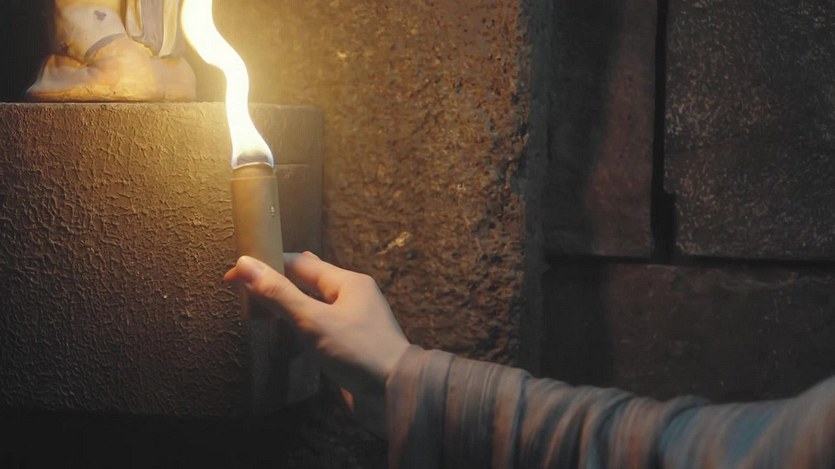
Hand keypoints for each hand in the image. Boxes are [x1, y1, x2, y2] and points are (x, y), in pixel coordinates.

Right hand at [224, 252, 410, 434]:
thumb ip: (280, 294)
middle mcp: (351, 296)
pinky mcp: (350, 343)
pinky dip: (300, 323)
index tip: (234, 275)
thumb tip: (245, 264)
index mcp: (347, 282)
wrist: (396, 393)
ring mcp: (352, 319)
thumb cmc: (359, 352)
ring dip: (287, 302)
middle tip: (244, 289)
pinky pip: (319, 324)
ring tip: (259, 306)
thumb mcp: (314, 321)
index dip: (266, 265)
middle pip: (307, 279)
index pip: (298, 263)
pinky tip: (287, 331)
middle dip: (277, 281)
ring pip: (313, 302)